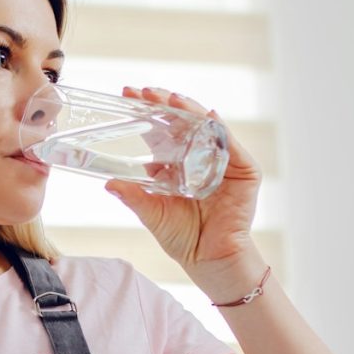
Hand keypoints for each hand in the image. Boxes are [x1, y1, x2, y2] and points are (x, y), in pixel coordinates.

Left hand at [104, 86, 264, 293]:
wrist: (210, 260)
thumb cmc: (184, 238)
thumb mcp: (153, 214)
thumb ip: (134, 196)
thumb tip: (109, 183)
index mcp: (178, 163)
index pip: (162, 130)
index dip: (147, 112)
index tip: (128, 96)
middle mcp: (201, 157)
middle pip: (184, 122)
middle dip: (165, 104)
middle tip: (145, 92)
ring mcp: (223, 162)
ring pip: (207, 127)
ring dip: (190, 111)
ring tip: (172, 100)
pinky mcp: (244, 171)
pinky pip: (231, 145)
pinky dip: (220, 130)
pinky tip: (208, 117)